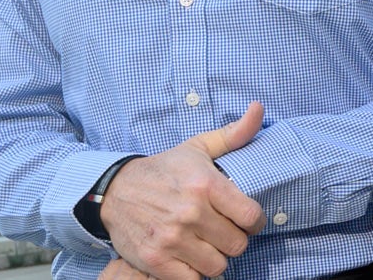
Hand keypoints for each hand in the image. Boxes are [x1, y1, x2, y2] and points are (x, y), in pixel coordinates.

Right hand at [100, 103, 267, 279]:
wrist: (114, 191)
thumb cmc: (165, 170)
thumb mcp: (198, 147)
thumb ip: (234, 134)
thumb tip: (259, 109)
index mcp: (205, 185)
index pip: (251, 216)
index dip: (255, 221)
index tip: (247, 220)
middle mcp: (190, 213)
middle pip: (237, 245)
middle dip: (235, 240)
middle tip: (224, 233)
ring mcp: (171, 239)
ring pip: (218, 266)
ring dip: (216, 258)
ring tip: (207, 245)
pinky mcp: (155, 260)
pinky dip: (194, 273)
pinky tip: (190, 258)